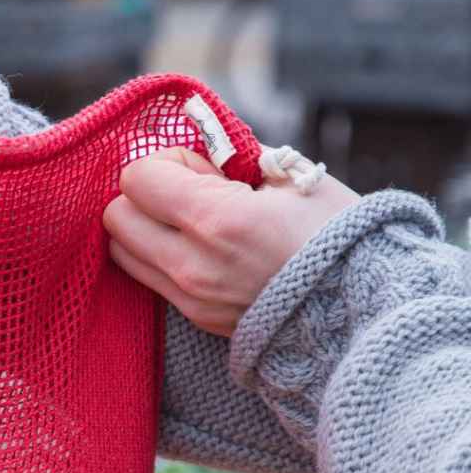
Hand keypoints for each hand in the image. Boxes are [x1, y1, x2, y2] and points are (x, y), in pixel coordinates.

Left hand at [103, 147, 359, 337]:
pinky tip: (197, 248)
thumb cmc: (334, 234)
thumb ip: (230, 162)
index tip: (198, 168)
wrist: (358, 310)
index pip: (137, 179)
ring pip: (122, 252)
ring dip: (142, 228)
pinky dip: (156, 256)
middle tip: (187, 194)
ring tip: (190, 223)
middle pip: (115, 218)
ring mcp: (188, 297)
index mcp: (216, 221)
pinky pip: (147, 279)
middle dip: (142, 196)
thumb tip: (191, 155)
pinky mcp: (193, 317)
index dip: (163, 162)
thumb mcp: (289, 178)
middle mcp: (190, 265)